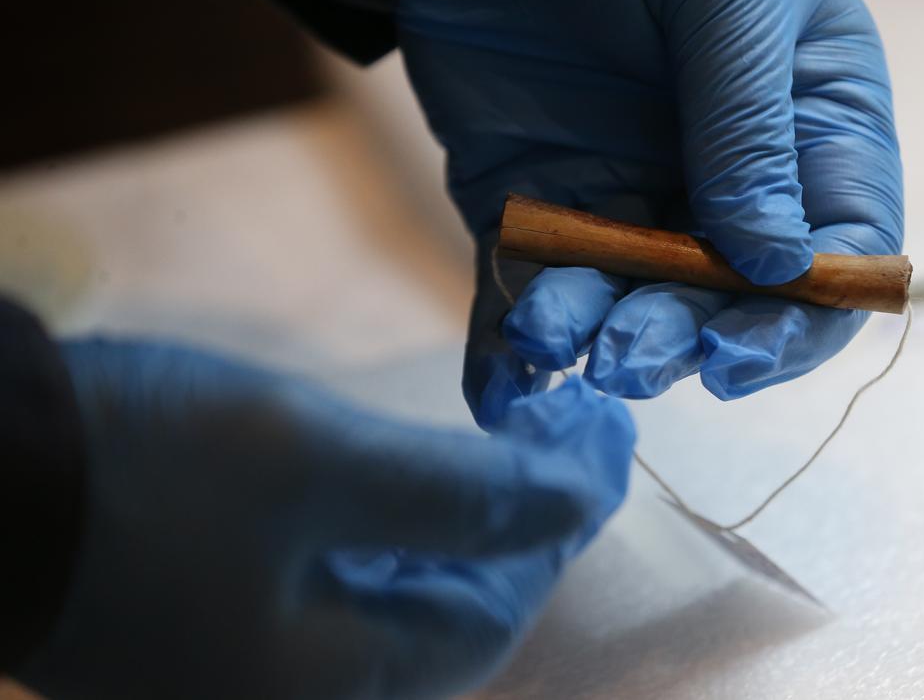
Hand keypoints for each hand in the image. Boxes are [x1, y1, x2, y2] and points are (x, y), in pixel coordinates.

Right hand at [18, 337, 632, 699]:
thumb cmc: (143, 464)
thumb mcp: (317, 463)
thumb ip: (460, 494)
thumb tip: (581, 497)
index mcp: (328, 687)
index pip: (491, 614)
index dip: (557, 522)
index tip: (601, 436)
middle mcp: (289, 698)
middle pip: (447, 617)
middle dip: (514, 522)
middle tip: (561, 430)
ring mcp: (237, 668)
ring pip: (390, 601)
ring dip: (453, 523)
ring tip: (505, 441)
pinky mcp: (200, 623)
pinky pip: (328, 588)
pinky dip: (383, 532)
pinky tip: (406, 481)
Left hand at [397, 0, 903, 426]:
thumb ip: (750, 119)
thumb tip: (773, 263)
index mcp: (814, 124)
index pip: (840, 254)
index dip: (801, 319)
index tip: (738, 352)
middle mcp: (730, 178)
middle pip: (730, 301)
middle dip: (683, 340)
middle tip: (629, 355)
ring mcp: (630, 194)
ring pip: (628, 306)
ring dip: (594, 342)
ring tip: (553, 337)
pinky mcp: (536, 201)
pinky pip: (530, 291)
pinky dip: (511, 351)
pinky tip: (498, 391)